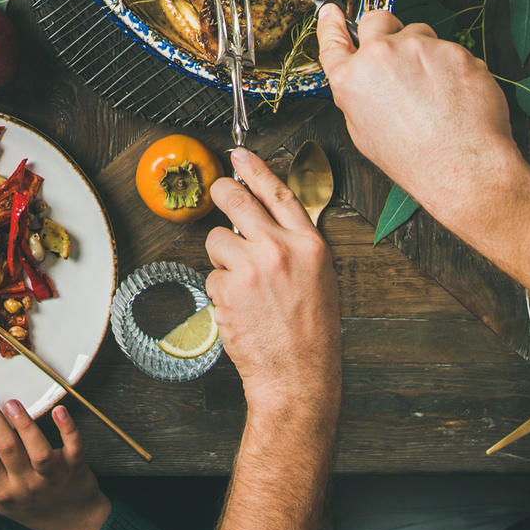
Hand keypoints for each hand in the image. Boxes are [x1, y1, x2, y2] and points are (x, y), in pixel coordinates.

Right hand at [0, 389, 110, 529]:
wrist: (70, 522)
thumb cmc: (27, 506)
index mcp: (3, 491)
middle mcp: (26, 485)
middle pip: (7, 449)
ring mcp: (52, 477)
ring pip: (37, 450)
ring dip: (24, 424)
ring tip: (11, 403)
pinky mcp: (74, 467)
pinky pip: (73, 447)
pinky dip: (67, 429)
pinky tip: (59, 411)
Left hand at [203, 149, 338, 413]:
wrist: (298, 374)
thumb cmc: (310, 331)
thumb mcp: (318, 277)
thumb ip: (294, 244)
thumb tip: (265, 221)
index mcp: (309, 244)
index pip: (278, 193)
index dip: (255, 169)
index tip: (239, 155)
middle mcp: (281, 249)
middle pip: (236, 200)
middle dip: (222, 194)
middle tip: (219, 195)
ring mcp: (252, 267)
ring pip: (217, 239)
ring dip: (222, 258)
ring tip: (243, 286)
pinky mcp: (229, 287)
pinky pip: (211, 274)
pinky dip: (219, 289)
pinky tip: (239, 307)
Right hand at [319, 5, 521, 215]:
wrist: (463, 167)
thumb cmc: (415, 160)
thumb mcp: (364, 133)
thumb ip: (358, 95)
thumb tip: (366, 80)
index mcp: (352, 79)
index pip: (333, 40)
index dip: (331, 23)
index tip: (333, 12)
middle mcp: (380, 56)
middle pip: (377, 19)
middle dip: (386, 32)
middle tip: (401, 58)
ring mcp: (419, 47)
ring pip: (419, 33)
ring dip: (424, 52)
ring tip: (435, 91)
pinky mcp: (453, 49)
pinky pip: (450, 49)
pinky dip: (453, 67)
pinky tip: (456, 96)